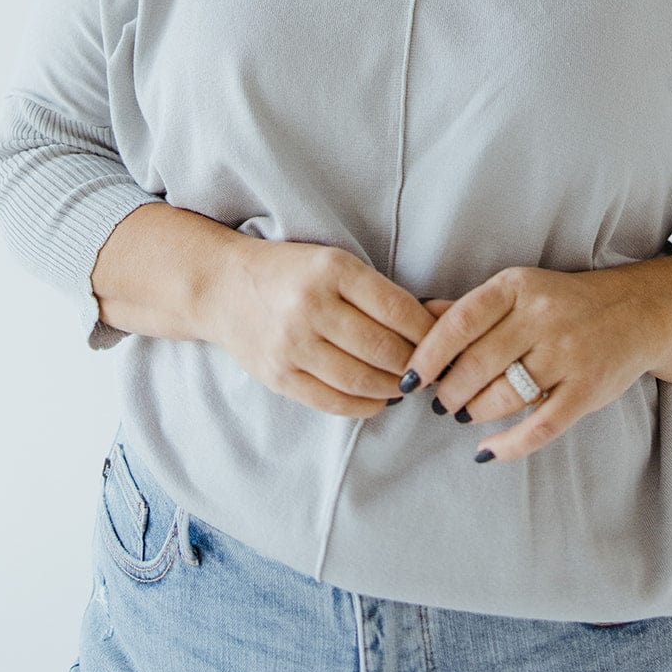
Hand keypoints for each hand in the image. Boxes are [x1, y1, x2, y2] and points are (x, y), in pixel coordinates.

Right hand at [202, 238, 438, 418]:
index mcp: (332, 270)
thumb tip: (448, 314)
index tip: (443, 340)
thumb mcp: (336, 265)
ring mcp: (292, 344)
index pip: (398, 309)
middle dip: (416, 364)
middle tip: (431, 368)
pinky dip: (365, 405)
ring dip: (394, 388)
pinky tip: (379, 398)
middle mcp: (312, 306)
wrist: (223, 287)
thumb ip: (386, 293)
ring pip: (362, 380)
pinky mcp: (279, 376)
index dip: (429, 331)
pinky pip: (333, 401)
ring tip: (407, 384)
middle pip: (384, 348)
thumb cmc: (291, 273)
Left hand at [402, 265, 671, 462]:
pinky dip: (508, 445)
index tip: (408, 377)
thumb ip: (470, 307)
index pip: (461, 321)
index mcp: (518, 286)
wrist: (637, 312)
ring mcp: (568, 354)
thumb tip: (416, 316)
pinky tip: (486, 451)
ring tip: (465, 413)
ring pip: (505, 395)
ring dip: (475, 411)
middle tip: (440, 401)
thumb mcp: (518, 291)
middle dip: (449, 389)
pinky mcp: (588, 390)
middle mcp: (543, 317)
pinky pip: (541, 426)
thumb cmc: (563, 303)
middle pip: (478, 362)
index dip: (428, 354)